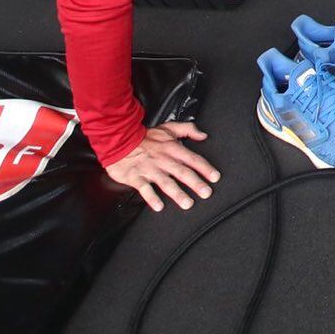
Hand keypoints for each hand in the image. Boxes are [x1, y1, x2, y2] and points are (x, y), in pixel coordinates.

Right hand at [104, 121, 218, 212]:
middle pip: (182, 172)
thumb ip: (188, 129)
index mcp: (172, 148)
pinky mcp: (135, 177)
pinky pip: (144, 188)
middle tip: (206, 193)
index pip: (193, 159)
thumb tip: (203, 135)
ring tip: (187, 203)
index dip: (205, 168)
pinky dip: (151, 198)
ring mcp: (149, 169)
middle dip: (196, 183)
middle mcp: (163, 159)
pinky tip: (159, 206)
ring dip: (177, 194)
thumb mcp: (168, 128)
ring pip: (166, 182)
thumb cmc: (145, 137)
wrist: (119, 140)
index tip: (215, 177)